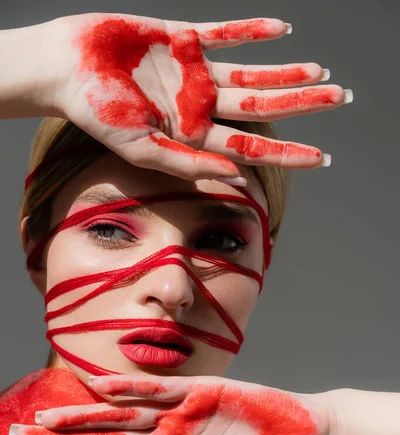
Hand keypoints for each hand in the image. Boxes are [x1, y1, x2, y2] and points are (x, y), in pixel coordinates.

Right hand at [45, 13, 346, 179]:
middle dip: (302, 104)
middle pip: (262, 107)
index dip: (287, 153)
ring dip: (286, 70)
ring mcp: (194, 70)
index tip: (323, 158)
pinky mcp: (183, 36)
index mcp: (193, 135)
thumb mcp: (142, 150)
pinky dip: (253, 31)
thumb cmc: (97, 114)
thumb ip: (188, 164)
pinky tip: (283, 31)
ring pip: (251, 71)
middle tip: (343, 98)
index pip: (251, 147)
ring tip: (322, 71)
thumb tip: (238, 176)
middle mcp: (200, 104)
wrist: (66, 68)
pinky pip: (226, 32)